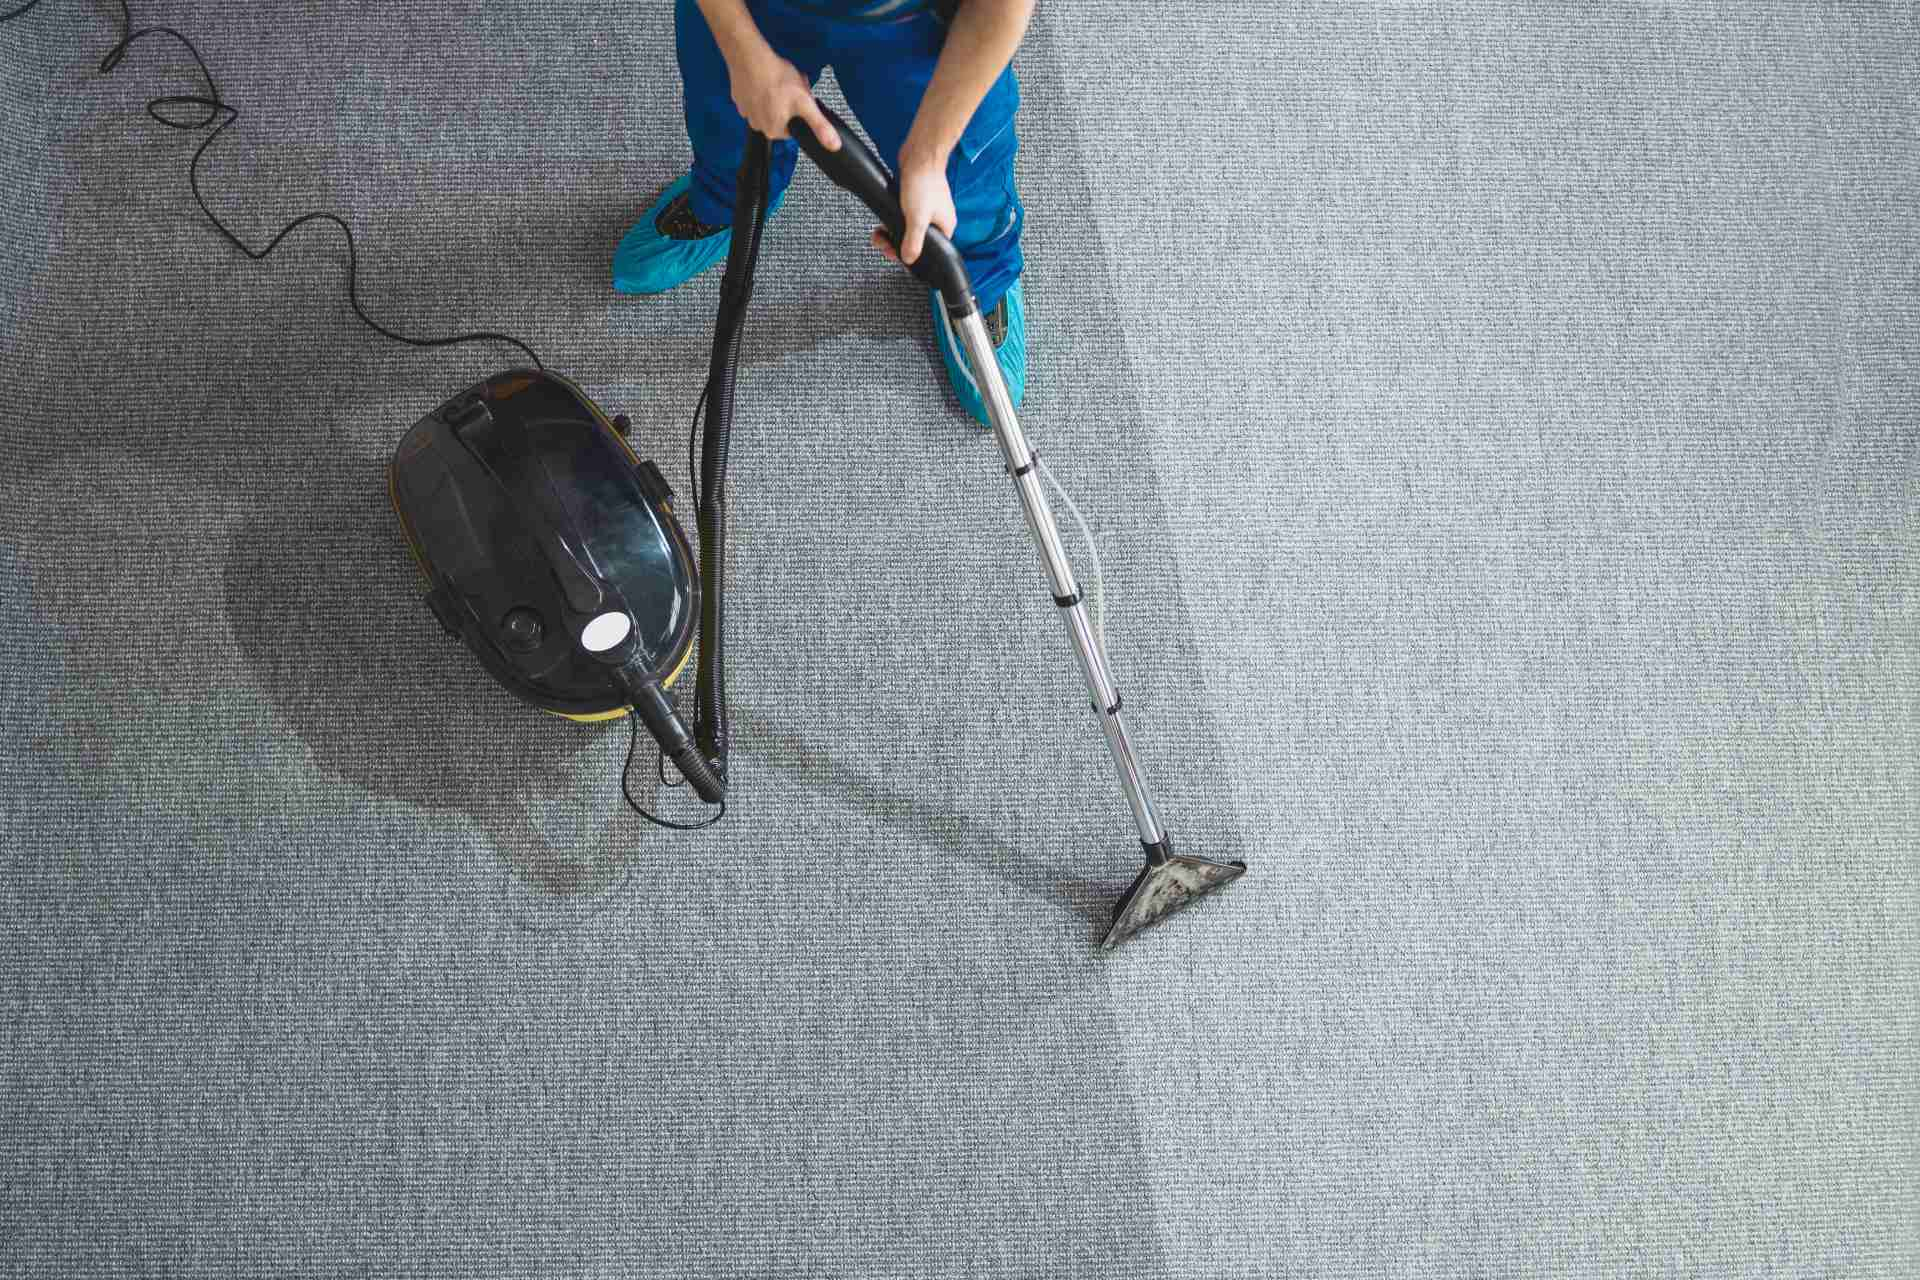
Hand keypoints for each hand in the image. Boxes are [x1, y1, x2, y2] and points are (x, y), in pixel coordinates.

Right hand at [725, 45, 839, 149]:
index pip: (793, 127)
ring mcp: (746, 111)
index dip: (800, 112)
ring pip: (768, 106)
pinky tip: (766, 78)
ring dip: (775, 95)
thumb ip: (820, 126)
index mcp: (774, 131)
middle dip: (788, 103)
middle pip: (781, 116)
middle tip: (789, 88)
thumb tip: (833, 144)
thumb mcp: (806, 103)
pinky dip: (761, 88)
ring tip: (778, 81)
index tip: (799, 100)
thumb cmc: (775, 78)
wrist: (750, 56)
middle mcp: (757, 125)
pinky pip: (755, 97)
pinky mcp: (739, 98)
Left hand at [873, 143, 955, 266]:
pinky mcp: (916, 199)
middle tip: (882, 242)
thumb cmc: (924, 183)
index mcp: (945, 227)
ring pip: (907, 228)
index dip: (911, 254)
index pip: (929, 250)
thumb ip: (913, 241)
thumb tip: (908, 259)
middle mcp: (937, 220)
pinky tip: (883, 219)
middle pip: (916, 241)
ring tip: (878, 233)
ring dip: (891, 232)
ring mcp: (927, 209)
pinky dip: (893, 219)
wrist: (920, 156)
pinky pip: (904, 216)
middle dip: (895, 243)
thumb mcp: (917, 219)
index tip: (893, 253)